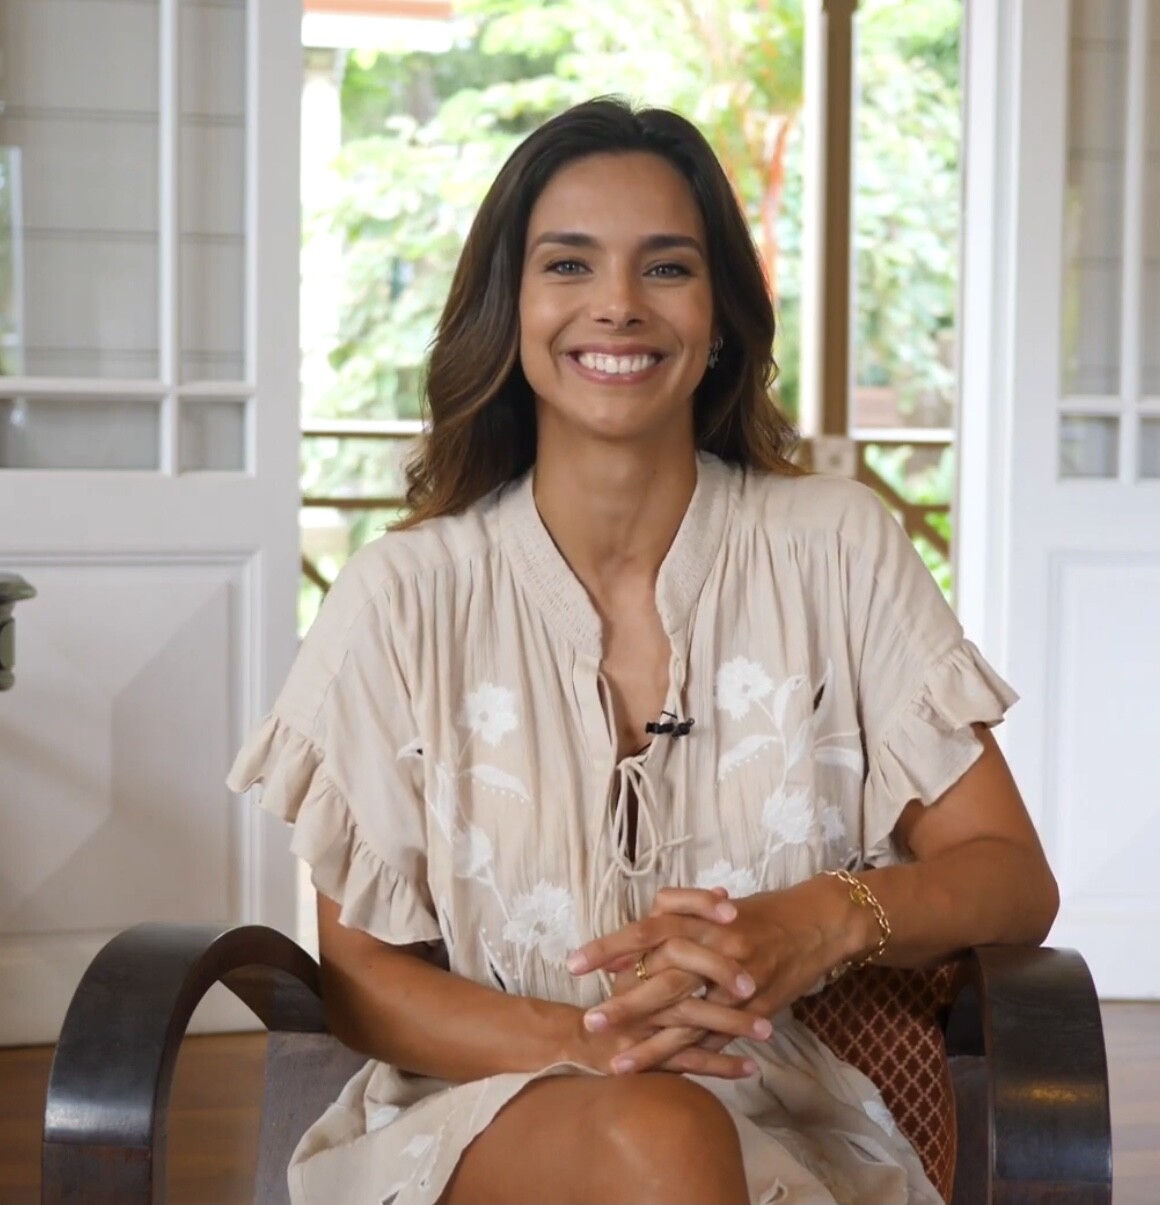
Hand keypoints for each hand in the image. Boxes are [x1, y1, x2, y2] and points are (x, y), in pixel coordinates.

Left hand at [573, 877, 856, 1065]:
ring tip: (617, 1062)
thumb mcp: (715, 910)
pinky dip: (691, 1055)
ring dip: (650, 1041)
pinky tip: (667, 1072)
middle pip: (661, 976)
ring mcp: (736, 981)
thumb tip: (630, 948)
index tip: (575, 964)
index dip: (610, 948)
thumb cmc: (761, 914)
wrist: (817, 923)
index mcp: (700, 920)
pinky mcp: (754, 1009)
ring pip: (687, 1015)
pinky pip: (718, 1036)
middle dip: (624, 1002)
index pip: (646, 931)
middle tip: (589, 1021)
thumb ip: (675, 923)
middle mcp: (715, 947)